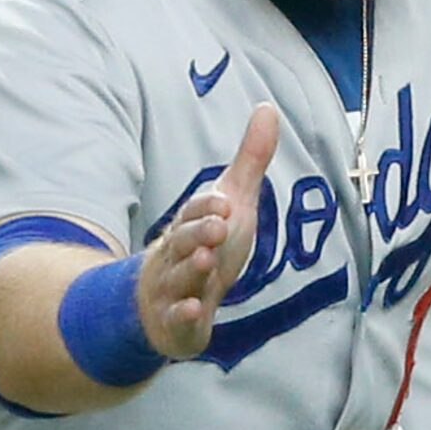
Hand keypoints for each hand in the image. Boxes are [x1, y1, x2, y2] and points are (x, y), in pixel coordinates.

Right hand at [139, 103, 276, 359]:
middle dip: (199, 234)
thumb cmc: (206, 245)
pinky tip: (195, 309)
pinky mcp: (176, 321)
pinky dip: (184, 313)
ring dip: (192, 269)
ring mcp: (173, 288)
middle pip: (184, 241)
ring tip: (207, 261)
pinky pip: (176, 318)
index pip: (195, 211)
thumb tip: (268, 108)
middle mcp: (177, 254)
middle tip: (219, 227)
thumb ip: (250, 160)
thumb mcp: (234, 202)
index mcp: (191, 224)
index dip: (207, 207)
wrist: (162, 303)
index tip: (225, 201)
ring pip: (179, 278)